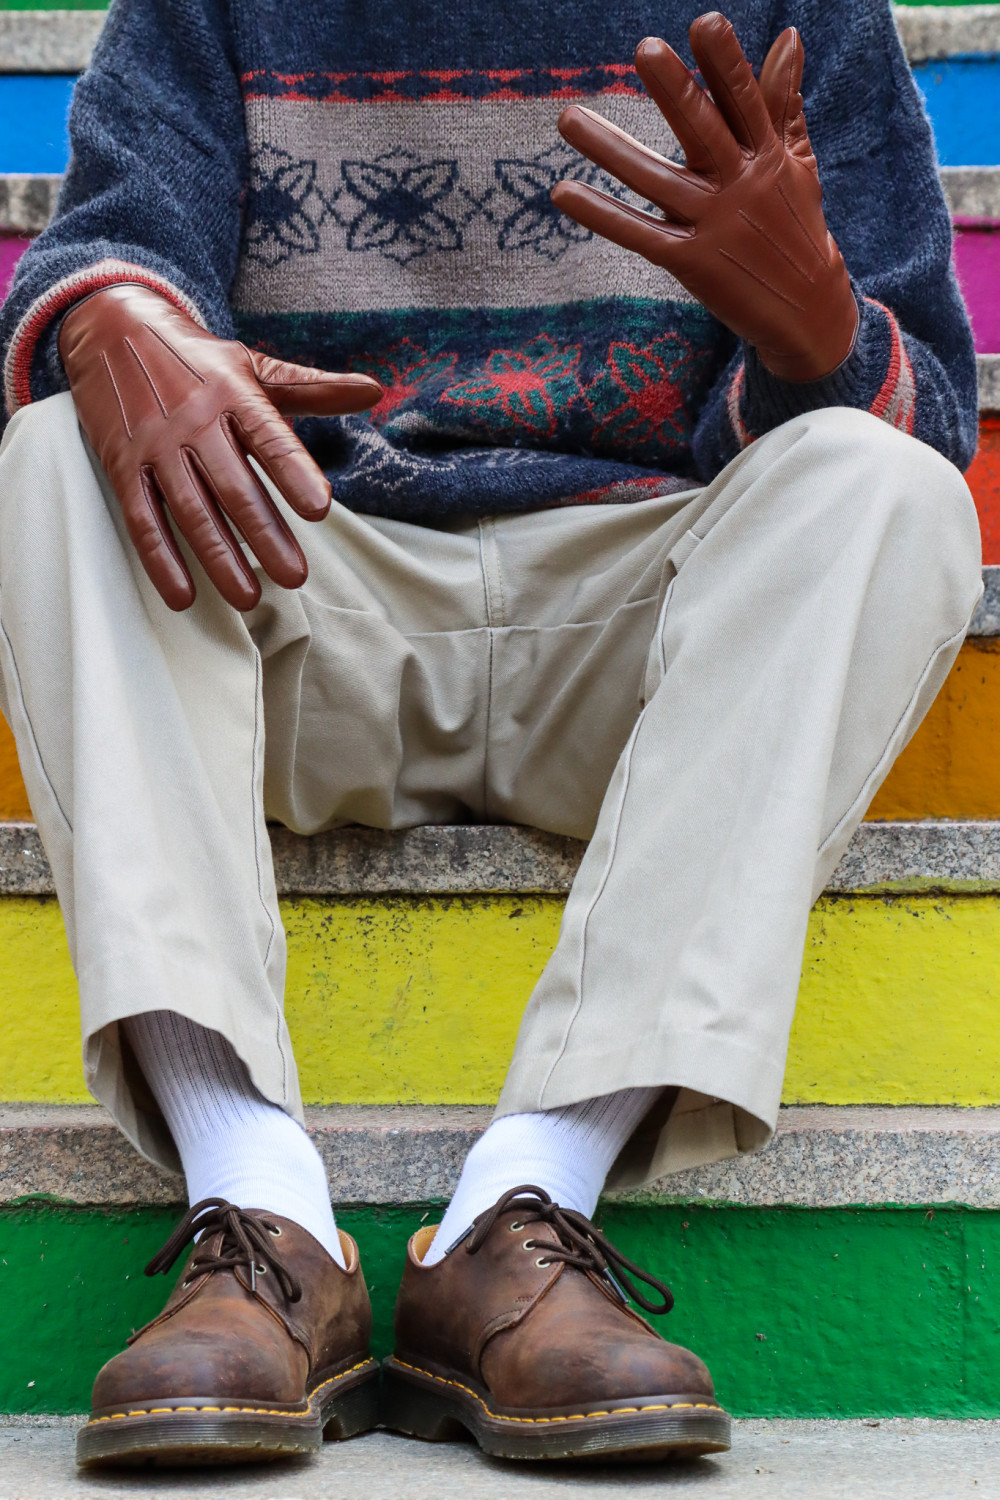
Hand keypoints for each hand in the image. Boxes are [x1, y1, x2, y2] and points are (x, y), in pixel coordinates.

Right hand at [58, 284, 381, 609]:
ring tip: (249, 598)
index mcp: (234, 395)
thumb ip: (313, 388)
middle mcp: (195, 421)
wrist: (111, 328)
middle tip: (295, 577)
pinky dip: (161, 559)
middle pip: (233, 486)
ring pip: (191, 510)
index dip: (294, 473)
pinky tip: (183, 595)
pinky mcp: (124, 466)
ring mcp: (156, 446)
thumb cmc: (198, 360)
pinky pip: (142, 518)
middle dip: (265, 535)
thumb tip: (374, 390)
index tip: (319, 509)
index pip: (270, 438)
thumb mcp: (253, 366)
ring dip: (219, 557)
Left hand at [551, 12, 858, 382]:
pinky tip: (564, 192)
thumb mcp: (797, 163)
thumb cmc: (796, 227)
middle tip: (645, 50)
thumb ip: (783, 102)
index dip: (725, 64)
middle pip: (704, 132)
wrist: (809, 313)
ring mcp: (715, 225)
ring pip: (657, 181)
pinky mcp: (691, 262)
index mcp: (767, 156)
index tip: (704, 24)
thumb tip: (788, 36)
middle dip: (676, 91)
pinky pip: (639, 235)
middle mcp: (741, 186)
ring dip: (610, 150)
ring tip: (568, 118)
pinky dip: (602, 215)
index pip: (745, 102)